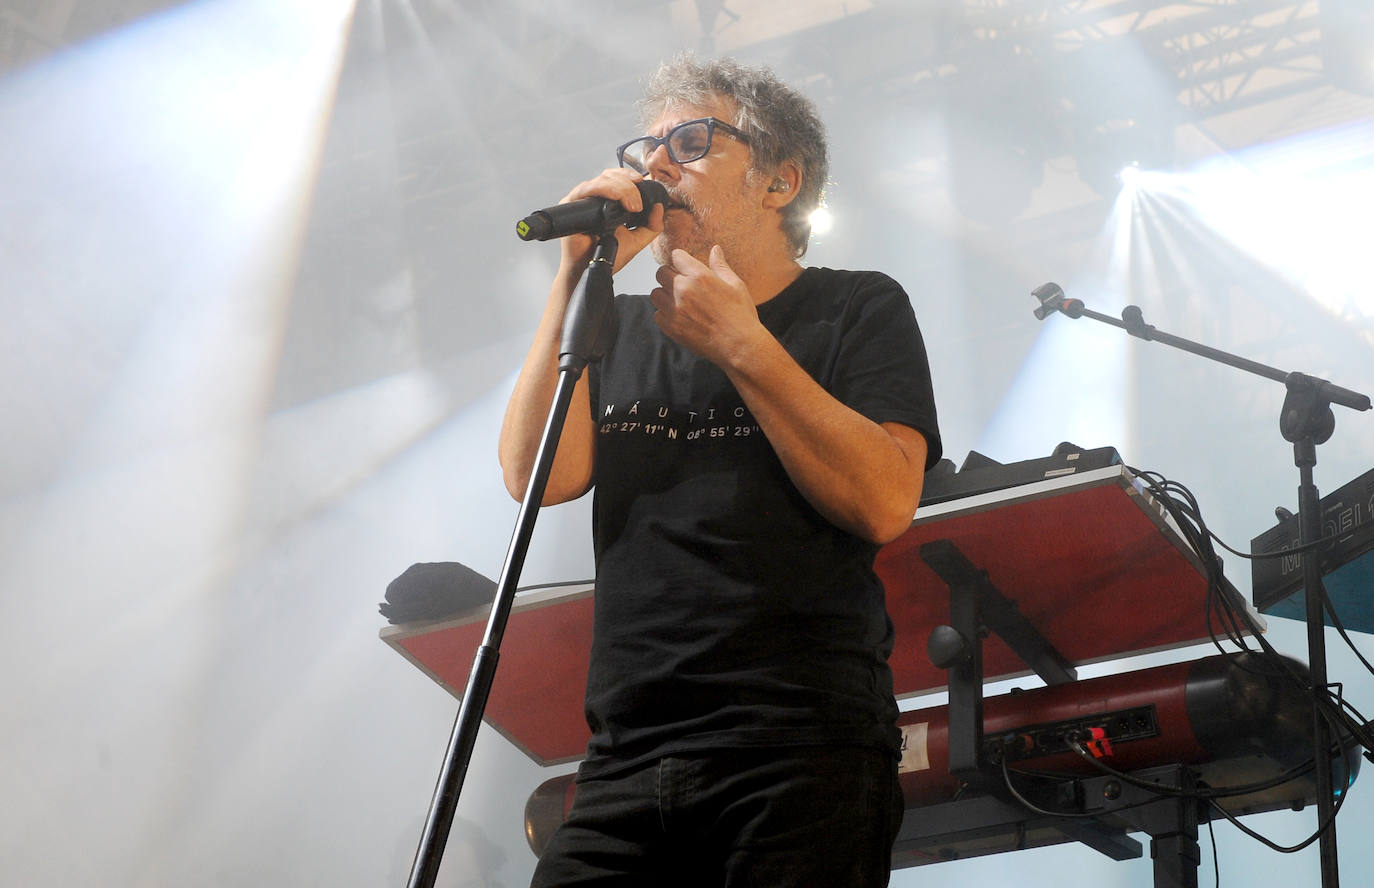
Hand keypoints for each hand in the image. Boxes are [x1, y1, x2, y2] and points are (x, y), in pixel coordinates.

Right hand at [557, 168, 663, 275]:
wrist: (590, 268)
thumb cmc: (608, 255)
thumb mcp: (637, 240)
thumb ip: (651, 226)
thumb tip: (659, 207)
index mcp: (608, 201)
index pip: (617, 178)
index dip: (630, 177)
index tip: (643, 184)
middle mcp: (595, 197)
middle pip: (611, 176)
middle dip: (629, 186)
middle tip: (637, 205)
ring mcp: (583, 199)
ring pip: (602, 180)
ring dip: (621, 188)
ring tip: (631, 206)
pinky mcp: (571, 203)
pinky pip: (586, 188)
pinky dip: (603, 189)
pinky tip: (615, 197)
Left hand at [649, 245, 765, 366]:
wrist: (739, 345)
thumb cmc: (741, 315)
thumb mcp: (735, 285)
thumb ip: (720, 266)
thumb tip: (715, 249)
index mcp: (699, 276)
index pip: (676, 256)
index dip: (680, 260)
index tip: (684, 266)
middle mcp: (683, 290)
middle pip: (661, 273)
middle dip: (670, 275)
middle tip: (682, 284)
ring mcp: (674, 310)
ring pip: (655, 294)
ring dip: (665, 295)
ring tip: (679, 301)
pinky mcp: (671, 327)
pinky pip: (657, 315)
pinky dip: (665, 314)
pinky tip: (680, 317)